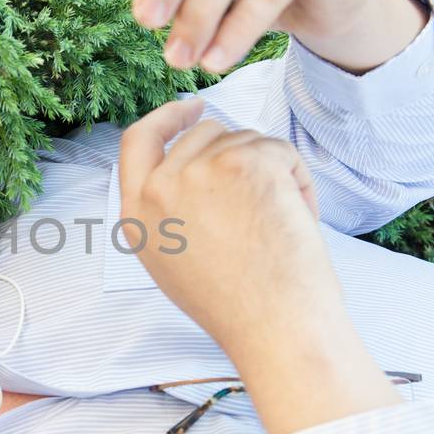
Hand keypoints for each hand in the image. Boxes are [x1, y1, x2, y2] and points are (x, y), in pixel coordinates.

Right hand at [117, 96, 348, 373]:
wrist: (274, 325)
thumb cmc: (236, 306)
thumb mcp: (172, 260)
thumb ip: (168, 209)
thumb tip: (192, 166)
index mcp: (137, 212)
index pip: (137, 140)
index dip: (166, 117)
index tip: (191, 107)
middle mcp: (160, 186)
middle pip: (203, 133)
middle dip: (237, 155)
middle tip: (262, 200)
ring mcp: (200, 169)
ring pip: (245, 139)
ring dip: (269, 170)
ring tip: (276, 224)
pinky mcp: (244, 162)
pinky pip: (278, 149)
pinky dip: (297, 178)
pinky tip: (294, 218)